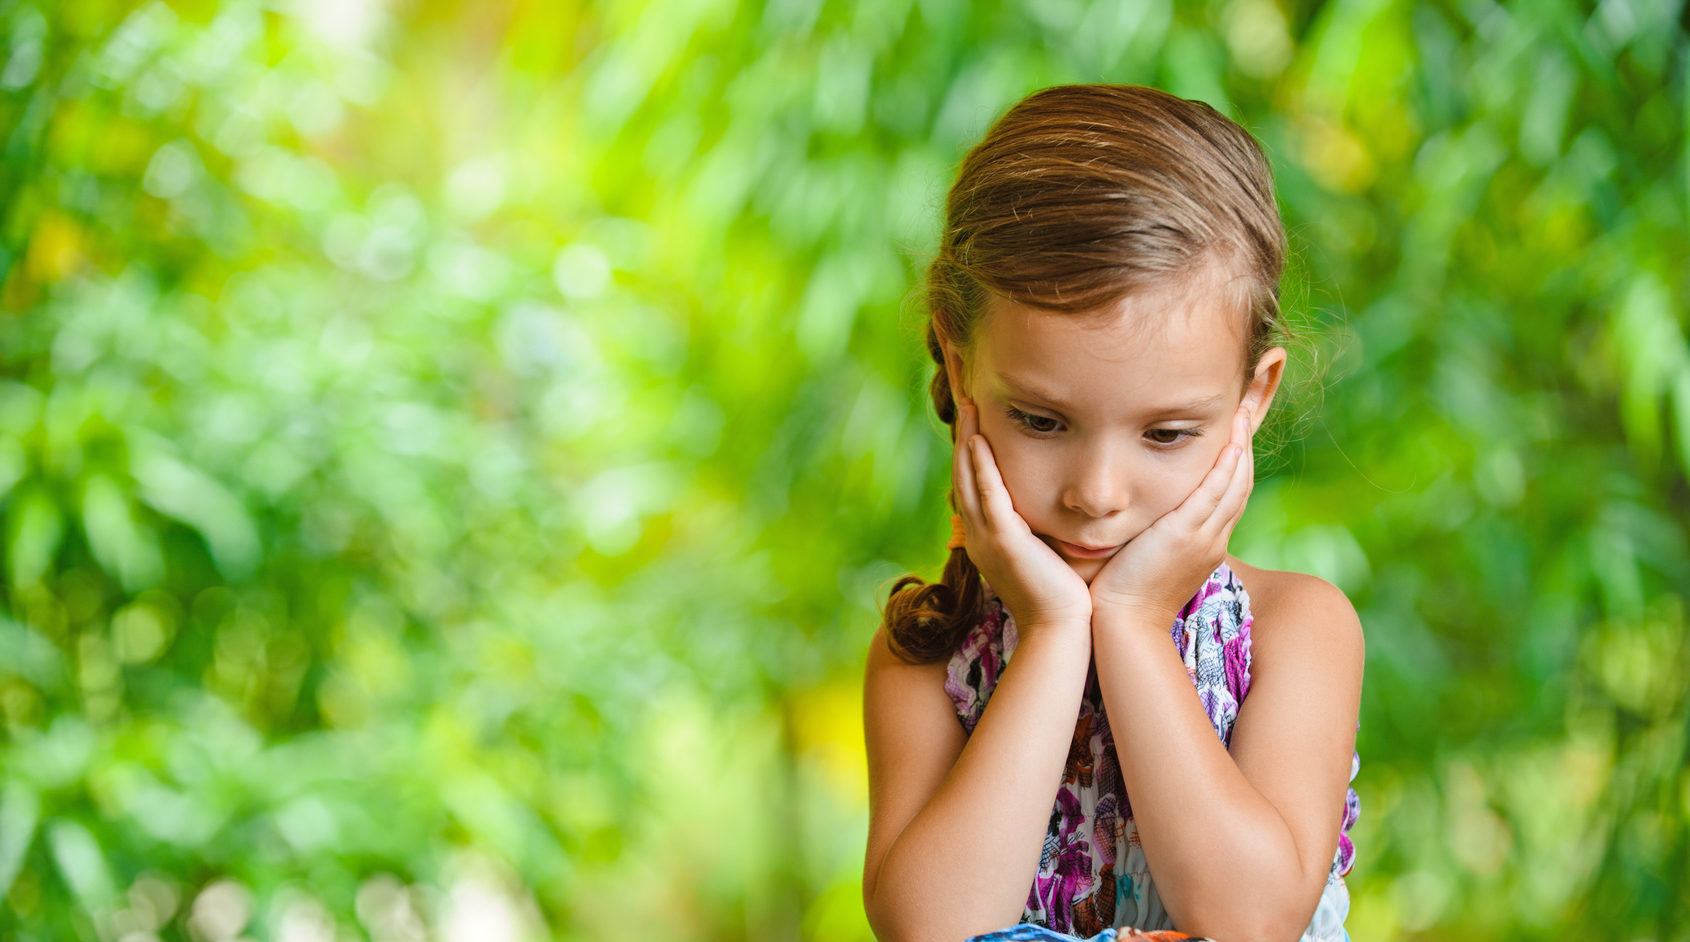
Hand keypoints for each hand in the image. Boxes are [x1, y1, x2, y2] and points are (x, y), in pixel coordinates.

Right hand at [952, 398, 1092, 632]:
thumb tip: (1056, 507)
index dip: (971, 452)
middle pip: (963, 475)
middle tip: (966, 401)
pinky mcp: (1004, 540)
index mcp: (988, 538)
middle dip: (964, 436)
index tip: (976, 419)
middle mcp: (980, 535)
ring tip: (969, 406)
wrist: (1063, 630)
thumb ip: (1044, 529)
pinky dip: (981, 466)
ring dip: (968, 440)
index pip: (973, 485)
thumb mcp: (1048, 554)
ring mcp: (987, 538)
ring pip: (968, 479)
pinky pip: (987, 494)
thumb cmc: (1064, 597)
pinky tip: (980, 439)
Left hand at [1089, 404, 1254, 625]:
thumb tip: (1142, 517)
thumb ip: (1153, 535)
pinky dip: (1225, 467)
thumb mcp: (1147, 559)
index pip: (1229, 497)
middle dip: (1245, 448)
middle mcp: (1212, 540)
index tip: (1233, 436)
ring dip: (1240, 448)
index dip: (1235, 465)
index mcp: (1205, 546)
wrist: (1122, 624)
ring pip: (1234, 486)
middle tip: (1247, 412)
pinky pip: (1215, 494)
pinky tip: (1230, 443)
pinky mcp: (1184, 536)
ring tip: (1242, 415)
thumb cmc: (1124, 596)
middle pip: (1240, 486)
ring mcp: (1203, 539)